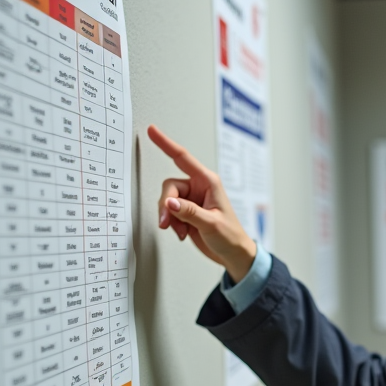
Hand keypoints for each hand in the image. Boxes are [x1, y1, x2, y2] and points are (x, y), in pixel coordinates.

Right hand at [148, 124, 256, 281]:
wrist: (233, 255)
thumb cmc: (231, 236)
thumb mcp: (211, 224)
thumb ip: (189, 212)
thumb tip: (169, 202)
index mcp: (208, 181)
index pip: (182, 158)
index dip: (165, 143)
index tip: (152, 131)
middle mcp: (198, 187)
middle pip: (170, 187)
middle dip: (166, 205)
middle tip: (167, 223)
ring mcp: (191, 200)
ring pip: (167, 201)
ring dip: (169, 217)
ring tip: (180, 230)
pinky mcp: (186, 212)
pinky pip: (169, 213)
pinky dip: (172, 224)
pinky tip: (182, 232)